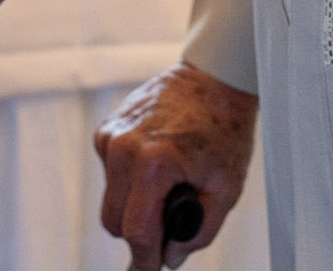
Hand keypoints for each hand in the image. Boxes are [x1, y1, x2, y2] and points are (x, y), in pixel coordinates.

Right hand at [95, 63, 258, 270]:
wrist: (214, 79)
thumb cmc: (224, 129)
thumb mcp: (226, 188)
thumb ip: (199, 231)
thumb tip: (170, 256)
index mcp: (153, 162)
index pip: (137, 231)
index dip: (144, 260)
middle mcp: (123, 147)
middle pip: (114, 221)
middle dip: (139, 232)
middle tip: (169, 225)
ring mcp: (111, 136)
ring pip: (111, 198)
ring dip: (134, 204)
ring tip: (169, 185)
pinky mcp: (107, 129)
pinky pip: (111, 173)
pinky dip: (130, 179)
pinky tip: (158, 163)